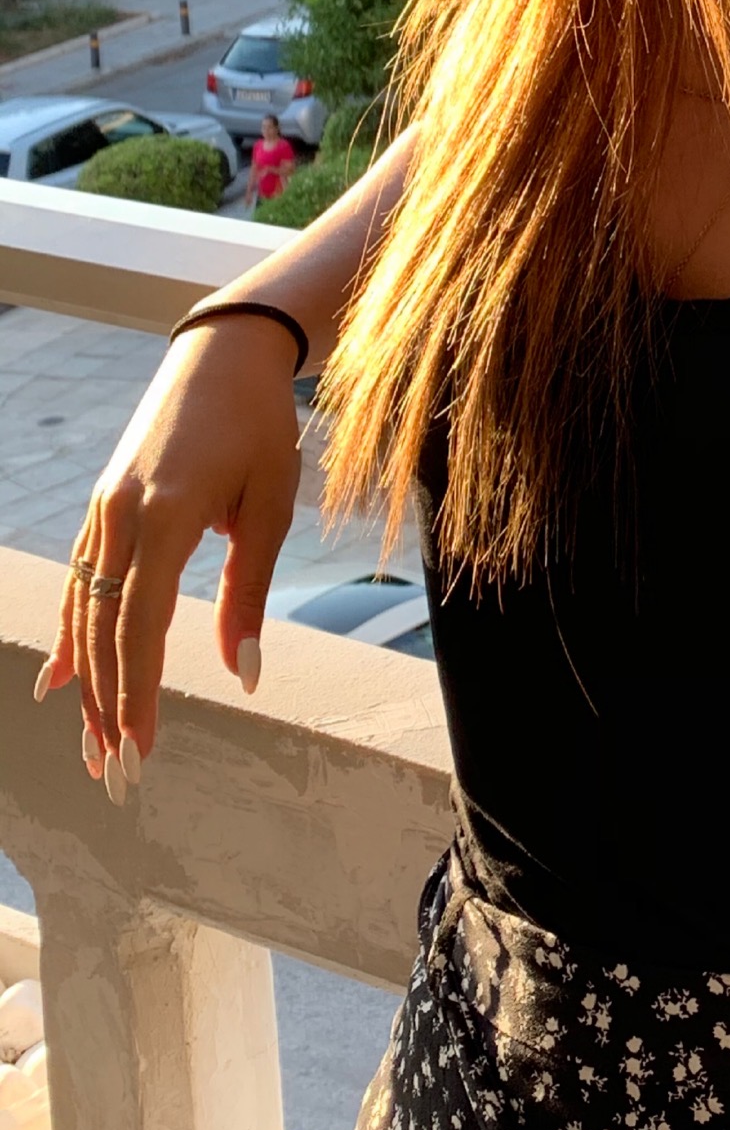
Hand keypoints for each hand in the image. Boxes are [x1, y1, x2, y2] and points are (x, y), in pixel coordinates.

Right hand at [34, 318, 304, 798]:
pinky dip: (71, 636)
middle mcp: (122, 517)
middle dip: (107, 707)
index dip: (137, 693)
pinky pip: (80, 583)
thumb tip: (246, 674)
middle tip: (116, 776)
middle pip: (103, 631)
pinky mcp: (104, 508)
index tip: (140, 751)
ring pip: (84, 613)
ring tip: (92, 749)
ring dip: (86, 684)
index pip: (141, 625)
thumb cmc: (259, 426)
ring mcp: (105, 511)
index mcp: (167, 515)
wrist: (223, 354)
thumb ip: (249, 592)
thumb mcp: (270, 504)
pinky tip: (60, 683)